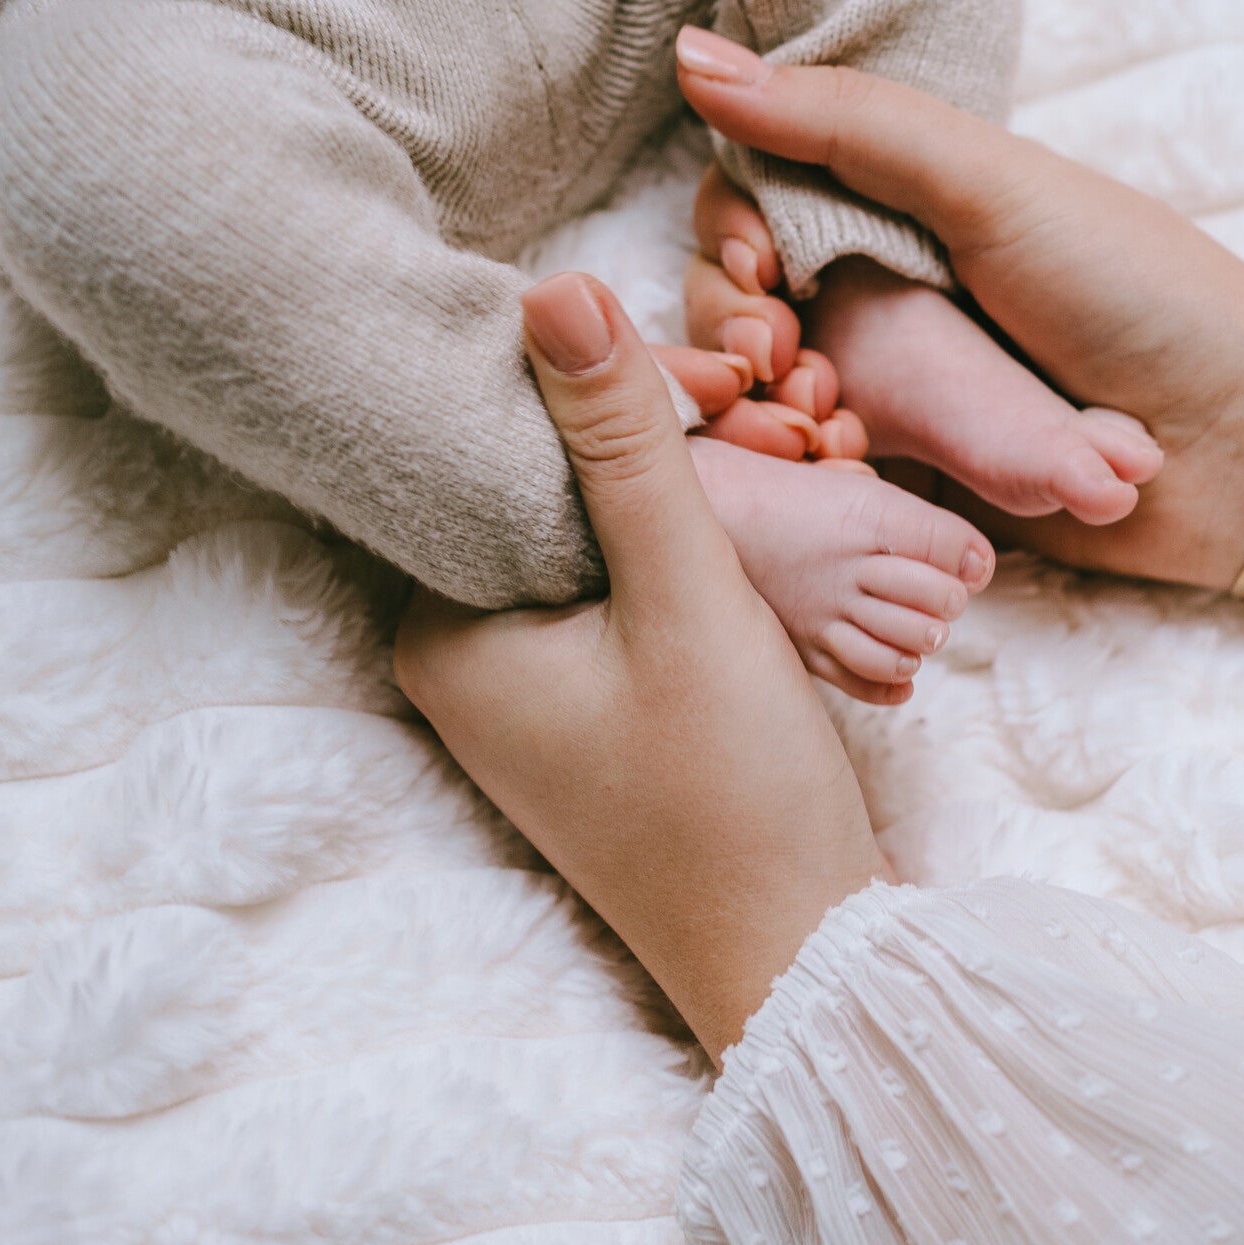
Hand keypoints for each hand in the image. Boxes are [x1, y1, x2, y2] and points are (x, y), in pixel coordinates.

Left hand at [394, 272, 887, 1059]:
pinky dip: (686, 541)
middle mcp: (459, 652)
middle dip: (654, 429)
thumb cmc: (734, 795)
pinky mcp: (591, 702)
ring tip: (780, 443)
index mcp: (441, 627)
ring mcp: (525, 684)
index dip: (603, 385)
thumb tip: (551, 287)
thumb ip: (626, 443)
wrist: (803, 957)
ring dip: (682, 480)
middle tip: (763, 395)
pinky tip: (758, 514)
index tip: (724, 368)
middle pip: (545, 484)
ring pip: (594, 526)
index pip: (498, 450)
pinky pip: (623, 581)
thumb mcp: (688, 597)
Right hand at [673, 28, 1243, 681]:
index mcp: (907, 200)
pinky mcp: (914, 477)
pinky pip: (813, 471)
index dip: (734, 232)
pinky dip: (803, 469)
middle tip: (773, 363)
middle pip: (742, 299)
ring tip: (816, 423)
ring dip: (764, 406)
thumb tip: (694, 50)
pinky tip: (835, 468)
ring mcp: (898, 385)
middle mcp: (889, 287)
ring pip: (766, 391)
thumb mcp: (990, 186)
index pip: (758, 196)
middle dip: (734, 331)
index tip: (761, 272)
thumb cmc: (1140, 295)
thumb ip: (845, 123)